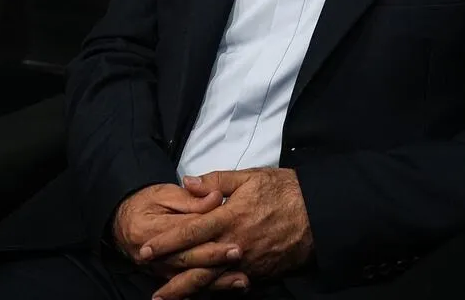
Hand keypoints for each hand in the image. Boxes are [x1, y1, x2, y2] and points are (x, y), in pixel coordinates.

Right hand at [112, 183, 249, 294]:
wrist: (123, 221)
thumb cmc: (145, 203)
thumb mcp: (165, 193)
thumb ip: (191, 198)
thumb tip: (216, 197)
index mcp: (150, 228)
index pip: (184, 230)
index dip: (208, 230)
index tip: (229, 227)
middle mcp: (152, 254)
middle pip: (187, 257)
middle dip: (214, 257)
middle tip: (238, 253)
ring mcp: (159, 269)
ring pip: (189, 277)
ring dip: (216, 280)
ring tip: (241, 280)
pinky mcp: (166, 276)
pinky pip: (188, 287)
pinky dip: (208, 290)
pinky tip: (226, 290)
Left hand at [143, 169, 313, 299]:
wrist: (320, 213)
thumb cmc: (284, 191)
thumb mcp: (249, 177)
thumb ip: (214, 181)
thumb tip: (185, 182)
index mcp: (228, 218)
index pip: (189, 233)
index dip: (165, 243)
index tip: (144, 250)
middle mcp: (235, 245)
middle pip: (196, 266)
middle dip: (171, 279)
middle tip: (151, 290)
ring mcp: (248, 263)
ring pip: (212, 281)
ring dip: (188, 292)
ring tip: (168, 299)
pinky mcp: (260, 273)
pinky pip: (232, 285)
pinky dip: (214, 291)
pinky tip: (200, 296)